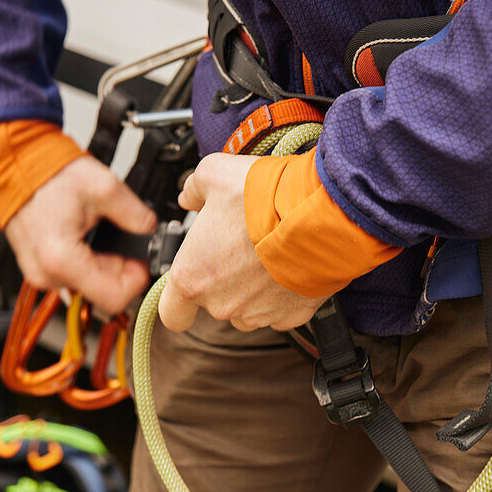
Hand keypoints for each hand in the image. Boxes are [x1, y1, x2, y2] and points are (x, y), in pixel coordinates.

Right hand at [4, 155, 155, 312]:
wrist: (17, 164)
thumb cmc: (50, 175)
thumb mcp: (106, 188)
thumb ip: (137, 216)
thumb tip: (152, 232)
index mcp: (61, 259)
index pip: (115, 299)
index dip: (136, 280)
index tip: (141, 259)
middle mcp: (47, 274)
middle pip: (103, 292)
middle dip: (121, 267)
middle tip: (124, 238)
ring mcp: (41, 274)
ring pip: (91, 285)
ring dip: (105, 262)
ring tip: (102, 232)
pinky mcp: (39, 269)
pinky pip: (75, 275)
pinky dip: (89, 260)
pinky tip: (88, 236)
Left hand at [158, 153, 327, 332]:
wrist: (319, 217)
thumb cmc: (265, 200)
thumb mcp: (215, 174)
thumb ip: (194, 189)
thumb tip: (190, 196)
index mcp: (193, 277)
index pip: (172, 314)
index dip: (178, 303)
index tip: (190, 288)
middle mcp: (223, 304)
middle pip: (215, 304)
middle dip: (225, 281)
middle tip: (240, 249)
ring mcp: (259, 314)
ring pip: (248, 310)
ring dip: (253, 290)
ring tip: (268, 256)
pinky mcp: (291, 316)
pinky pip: (280, 311)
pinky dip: (283, 294)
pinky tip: (290, 266)